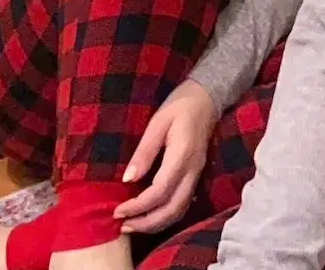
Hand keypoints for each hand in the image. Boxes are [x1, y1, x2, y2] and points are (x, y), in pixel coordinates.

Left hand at [115, 79, 215, 234]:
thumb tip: (127, 180)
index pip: (160, 191)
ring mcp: (196, 174)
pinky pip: (183, 204)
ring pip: (180, 210)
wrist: (207, 98)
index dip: (138, 206)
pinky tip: (149, 216)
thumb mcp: (157, 122)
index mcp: (182, 155)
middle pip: (173, 208)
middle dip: (146, 222)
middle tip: (122, 225)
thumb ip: (144, 152)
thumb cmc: (180, 106)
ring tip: (132, 225)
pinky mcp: (195, 176)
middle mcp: (193, 169)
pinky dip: (165, 216)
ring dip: (156, 223)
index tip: (117, 211)